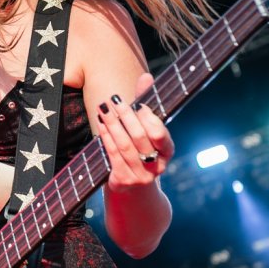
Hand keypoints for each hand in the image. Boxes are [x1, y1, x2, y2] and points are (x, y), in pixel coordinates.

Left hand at [96, 72, 173, 191]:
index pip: (161, 135)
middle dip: (127, 117)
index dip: (150, 120)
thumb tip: (146, 76)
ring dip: (113, 125)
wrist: (132, 190)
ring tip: (103, 108)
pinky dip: (106, 138)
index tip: (139, 105)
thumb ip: (146, 105)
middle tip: (115, 100)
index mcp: (167, 151)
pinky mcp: (124, 181)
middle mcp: (157, 166)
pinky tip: (101, 124)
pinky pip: (113, 155)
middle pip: (141, 138)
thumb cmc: (140, 152)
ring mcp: (141, 176)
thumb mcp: (147, 131)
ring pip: (125, 146)